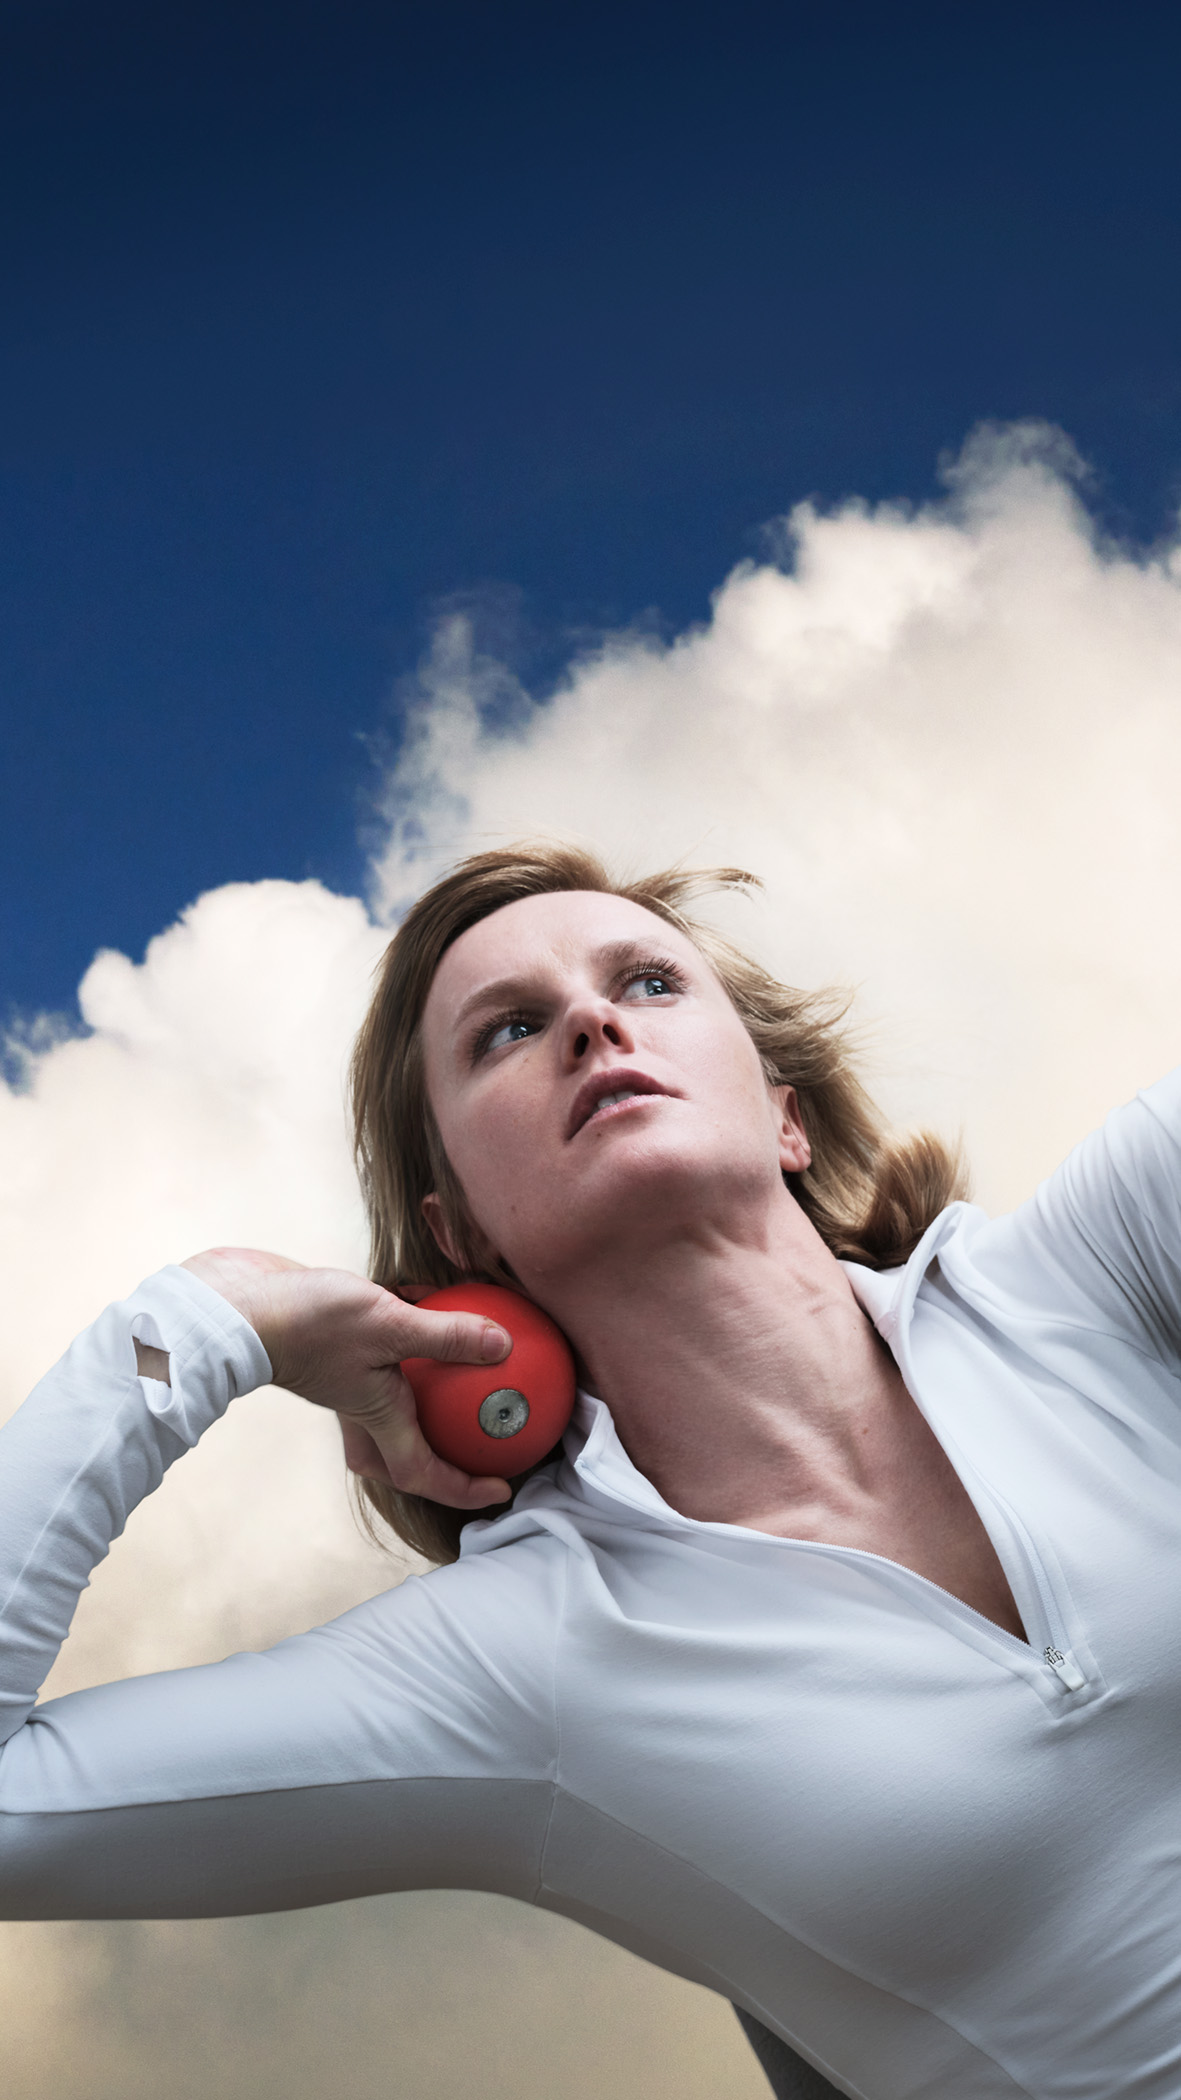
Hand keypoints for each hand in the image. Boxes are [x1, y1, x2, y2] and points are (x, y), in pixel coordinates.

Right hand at [181, 1247, 513, 1509]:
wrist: (233, 1305)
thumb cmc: (308, 1323)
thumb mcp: (389, 1323)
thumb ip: (447, 1335)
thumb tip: (503, 1346)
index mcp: (378, 1416)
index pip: (425, 1471)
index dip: (466, 1488)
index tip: (503, 1490)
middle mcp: (361, 1404)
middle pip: (398, 1453)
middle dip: (435, 1461)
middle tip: (476, 1443)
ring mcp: (344, 1376)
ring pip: (390, 1400)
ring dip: (424, 1392)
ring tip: (464, 1365)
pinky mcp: (333, 1343)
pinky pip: (382, 1349)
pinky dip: (407, 1334)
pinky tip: (429, 1296)